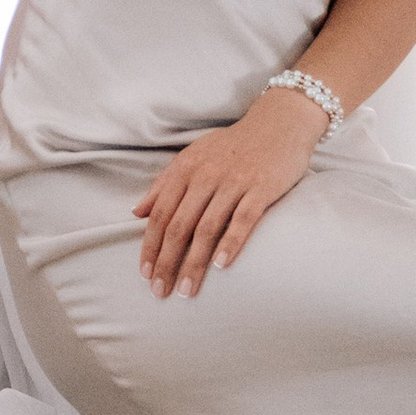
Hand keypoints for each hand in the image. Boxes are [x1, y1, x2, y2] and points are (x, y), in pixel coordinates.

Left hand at [132, 86, 324, 297]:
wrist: (279, 123)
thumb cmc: (233, 145)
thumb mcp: (193, 157)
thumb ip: (164, 184)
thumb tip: (136, 212)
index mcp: (184, 170)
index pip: (160, 215)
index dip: (150, 246)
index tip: (145, 274)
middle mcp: (205, 176)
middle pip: (179, 226)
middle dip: (167, 262)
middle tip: (160, 291)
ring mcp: (234, 183)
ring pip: (207, 228)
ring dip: (194, 262)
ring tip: (187, 290)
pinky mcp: (261, 188)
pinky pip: (244, 219)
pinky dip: (230, 242)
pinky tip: (221, 265)